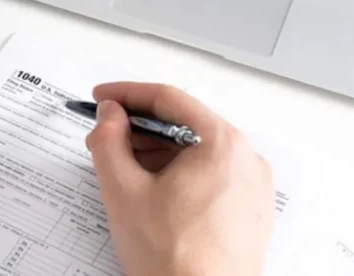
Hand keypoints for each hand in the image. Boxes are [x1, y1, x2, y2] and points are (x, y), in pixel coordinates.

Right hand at [86, 83, 274, 275]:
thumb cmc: (174, 259)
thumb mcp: (124, 191)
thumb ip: (109, 141)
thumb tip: (109, 115)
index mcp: (221, 143)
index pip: (168, 99)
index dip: (127, 94)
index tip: (102, 99)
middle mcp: (245, 159)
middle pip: (185, 124)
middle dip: (139, 127)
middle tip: (104, 135)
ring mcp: (252, 187)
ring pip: (197, 151)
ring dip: (157, 152)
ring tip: (121, 166)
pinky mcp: (249, 211)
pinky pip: (211, 176)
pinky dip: (178, 173)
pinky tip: (150, 189)